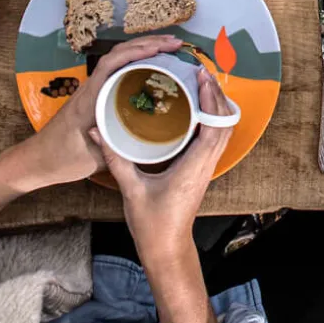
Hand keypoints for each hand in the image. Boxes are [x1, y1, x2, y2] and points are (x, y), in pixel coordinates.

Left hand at [16, 34, 182, 189]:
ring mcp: (92, 88)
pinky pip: (116, 69)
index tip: (162, 47)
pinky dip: (135, 61)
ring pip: (117, 58)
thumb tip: (151, 138)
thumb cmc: (62, 159)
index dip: (138, 51)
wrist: (36, 160)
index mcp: (90, 96)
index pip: (113, 62)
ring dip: (142, 49)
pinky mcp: (94, 94)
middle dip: (148, 43)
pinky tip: (151, 66)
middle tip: (175, 44)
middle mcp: (91, 86)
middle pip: (119, 53)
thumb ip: (119, 147)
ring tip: (168, 49)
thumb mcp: (94, 159)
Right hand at [90, 68, 232, 263]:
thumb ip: (116, 158)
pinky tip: (198, 108)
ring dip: (218, 105)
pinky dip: (214, 118)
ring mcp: (207, 168)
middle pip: (225, 123)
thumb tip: (98, 130)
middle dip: (217, 94)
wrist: (167, 250)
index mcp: (193, 167)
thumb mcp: (131, 189)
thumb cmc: (151, 225)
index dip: (211, 98)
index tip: (201, 76)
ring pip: (224, 130)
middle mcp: (206, 165)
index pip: (214, 125)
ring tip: (203, 83)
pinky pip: (216, 139)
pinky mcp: (203, 170)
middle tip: (201, 71)